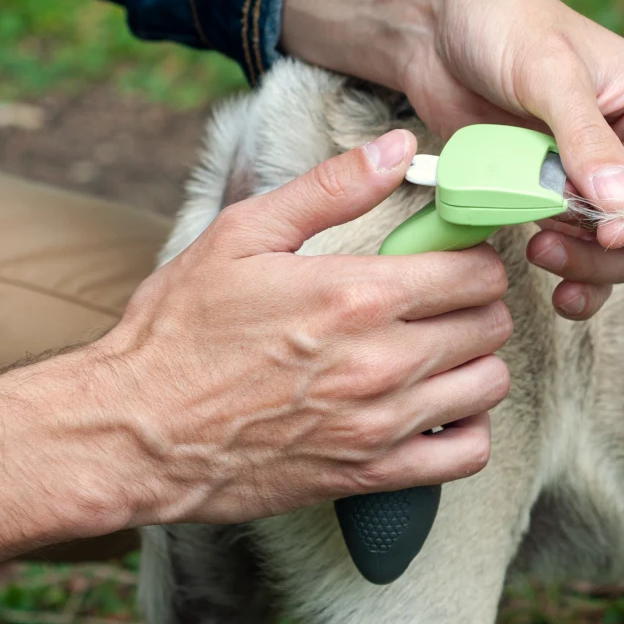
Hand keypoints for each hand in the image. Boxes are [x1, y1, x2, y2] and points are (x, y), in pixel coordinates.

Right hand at [0, 129, 514, 589]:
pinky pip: (467, 453)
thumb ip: (331, 188)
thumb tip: (398, 148)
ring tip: (442, 350)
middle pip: (490, 324)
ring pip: (490, 385)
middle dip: (477, 303)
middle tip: (445, 299)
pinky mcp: (373, 475)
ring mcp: (381, 424)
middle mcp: (381, 361)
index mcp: (356, 295)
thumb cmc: (180, 332)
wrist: (133, 434)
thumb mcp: (242, 235)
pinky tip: (439, 407)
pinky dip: (468, 427)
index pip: (476, 271)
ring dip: (477, 361)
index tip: (453, 256)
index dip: (474, 256)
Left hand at [280, 0, 623, 318]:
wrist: (438, 28)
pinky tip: (553, 288)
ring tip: (539, 252)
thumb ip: (584, 137)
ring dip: (586, 266)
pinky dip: (571, 275)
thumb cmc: (502, 24)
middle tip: (553, 244)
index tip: (603, 231)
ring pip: (618, 252)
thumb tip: (622, 204)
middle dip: (607, 247)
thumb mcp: (547, 71)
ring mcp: (601, 180)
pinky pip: (581, 256)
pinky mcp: (561, 200)